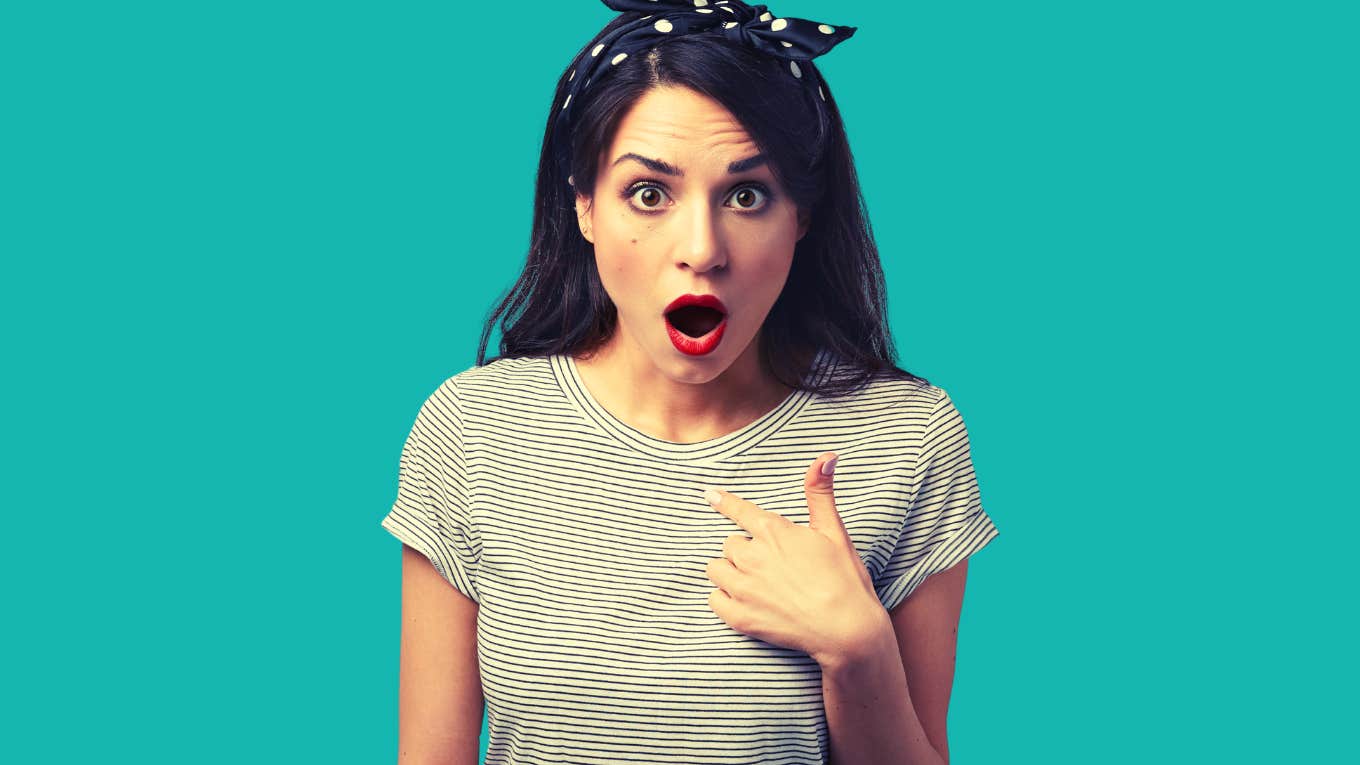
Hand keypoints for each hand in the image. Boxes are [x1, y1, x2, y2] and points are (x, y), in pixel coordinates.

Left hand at [702, 452, 886, 665]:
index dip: (723, 501)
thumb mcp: (835, 531)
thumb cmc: (845, 579)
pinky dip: (724, 599)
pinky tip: (744, 602)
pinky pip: (714, 599)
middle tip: (770, 564)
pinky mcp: (740, 618)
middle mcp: (753, 556)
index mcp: (774, 532)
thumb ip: (820, 493)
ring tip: (753, 581)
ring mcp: (744, 588)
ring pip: (716, 568)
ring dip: (729, 571)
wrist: (848, 630)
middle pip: (730, 543)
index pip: (739, 511)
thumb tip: (826, 455)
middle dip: (745, 550)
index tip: (708, 494)